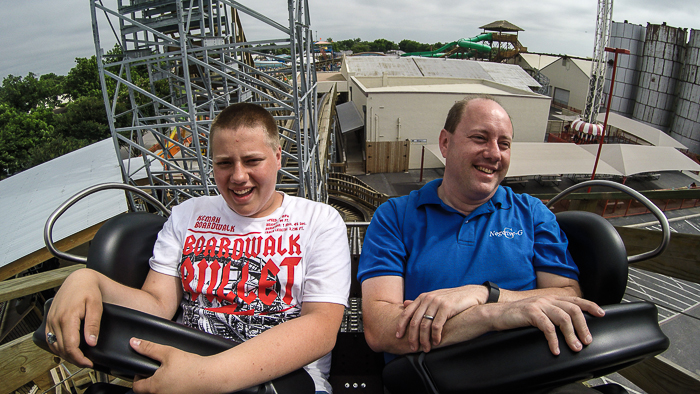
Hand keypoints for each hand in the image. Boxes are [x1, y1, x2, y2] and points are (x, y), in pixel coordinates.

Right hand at [45, 269, 102, 366]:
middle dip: (74, 359)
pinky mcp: (49, 320)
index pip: (70, 346)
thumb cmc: (88, 290)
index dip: (79, 358)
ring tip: (79, 358)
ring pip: (54, 346)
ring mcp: (50, 320)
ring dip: (65, 355)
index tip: (89, 362)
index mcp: (67, 318)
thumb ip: (93, 325)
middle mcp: (55, 321)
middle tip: (86, 362)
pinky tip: (67, 349)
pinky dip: (58, 347)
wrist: (78, 279)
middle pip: (61, 349)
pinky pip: (50, 339)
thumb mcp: (96, 306)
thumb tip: (91, 342)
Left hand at [130, 338, 211, 393]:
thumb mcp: (168, 352)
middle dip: (150, 380)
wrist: (211, 376)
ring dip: (161, 385)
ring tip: (171, 374)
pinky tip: (180, 380)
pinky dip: (172, 387)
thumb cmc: (192, 366)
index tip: (144, 369)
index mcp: (154, 387)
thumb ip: (149, 348)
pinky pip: (171, 393)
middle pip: (147, 390)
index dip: (138, 376)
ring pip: (160, 392)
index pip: (136, 386)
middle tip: (159, 370)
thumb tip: (134, 343)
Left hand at [396, 285, 488, 351]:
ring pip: (425, 325)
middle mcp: (428, 299)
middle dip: (412, 337)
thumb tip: (405, 304)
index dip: (401, 326)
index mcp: (423, 297)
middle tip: (413, 348)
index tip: (398, 337)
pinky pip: (437, 325)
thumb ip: (420, 303)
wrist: (472, 294)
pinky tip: (436, 343)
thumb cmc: (452, 299)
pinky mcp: (447, 307)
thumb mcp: (434, 298)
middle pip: (414, 321)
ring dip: (424, 340)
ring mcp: (437, 302)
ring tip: (426, 349)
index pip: (406, 313)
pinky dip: (435, 336)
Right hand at [489, 295, 604, 354]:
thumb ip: (552, 314)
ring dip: (572, 334)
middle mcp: (547, 299)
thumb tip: (569, 325)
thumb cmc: (518, 315)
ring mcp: (539, 305)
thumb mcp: (539, 311)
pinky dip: (554, 340)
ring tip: (575, 346)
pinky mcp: (531, 312)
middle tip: (586, 340)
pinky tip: (555, 349)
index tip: (601, 314)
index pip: (576, 300)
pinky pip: (547, 327)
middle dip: (583, 326)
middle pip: (573, 310)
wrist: (497, 313)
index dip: (590, 305)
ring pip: (563, 318)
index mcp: (551, 298)